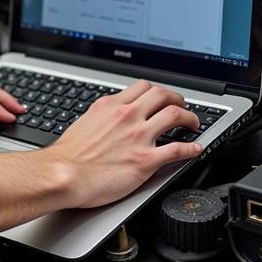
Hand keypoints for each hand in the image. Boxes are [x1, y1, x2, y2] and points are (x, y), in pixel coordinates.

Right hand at [50, 80, 201, 207]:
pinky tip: (196, 150)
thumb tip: (110, 119)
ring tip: (193, 124)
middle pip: (162, 95)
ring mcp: (138, 137)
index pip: (142, 87)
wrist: (64, 173)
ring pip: (174, 115)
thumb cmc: (69, 155)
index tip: (162, 98)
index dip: (157, 91)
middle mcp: (127, 116)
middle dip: (177, 99)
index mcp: (111, 106)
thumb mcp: (85, 122)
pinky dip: (191, 149)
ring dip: (190, 118)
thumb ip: (103, 117)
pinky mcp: (145, 160)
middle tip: (182, 107)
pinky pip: (177, 150)